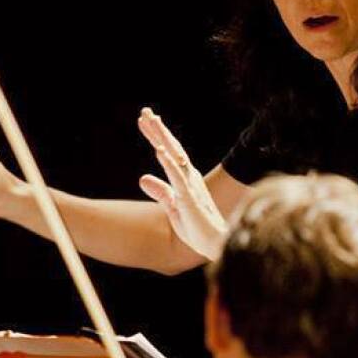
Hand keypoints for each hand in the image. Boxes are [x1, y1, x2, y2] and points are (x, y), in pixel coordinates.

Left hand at [136, 108, 227, 260]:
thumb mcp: (173, 208)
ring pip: (175, 156)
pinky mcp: (190, 198)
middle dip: (158, 129)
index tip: (145, 121)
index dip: (156, 136)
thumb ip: (160, 191)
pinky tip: (159, 150)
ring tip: (152, 122)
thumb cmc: (196, 228)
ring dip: (163, 138)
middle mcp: (189, 177)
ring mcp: (190, 186)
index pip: (169, 152)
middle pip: (172, 148)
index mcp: (185, 179)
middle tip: (145, 111)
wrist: (215, 246)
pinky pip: (178, 176)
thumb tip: (142, 178)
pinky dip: (168, 162)